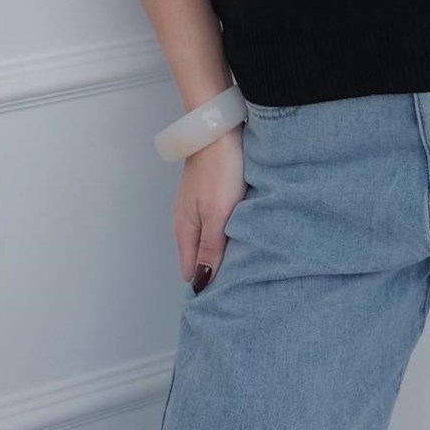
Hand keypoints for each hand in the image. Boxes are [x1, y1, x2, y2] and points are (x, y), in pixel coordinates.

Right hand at [173, 124, 246, 291]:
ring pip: (209, 239)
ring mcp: (199, 204)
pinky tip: (243, 232)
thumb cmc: (219, 168)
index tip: (223, 302)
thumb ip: (210, 248)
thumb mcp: (217, 214)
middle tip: (239, 287)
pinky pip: (217, 221)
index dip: (205, 286)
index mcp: (185, 229)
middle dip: (215, 271)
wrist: (220, 128)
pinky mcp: (212, 192)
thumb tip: (201, 282)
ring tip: (244, 264)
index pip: (190, 271)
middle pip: (199, 256)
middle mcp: (187, 219)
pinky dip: (227, 231)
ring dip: (223, 251)